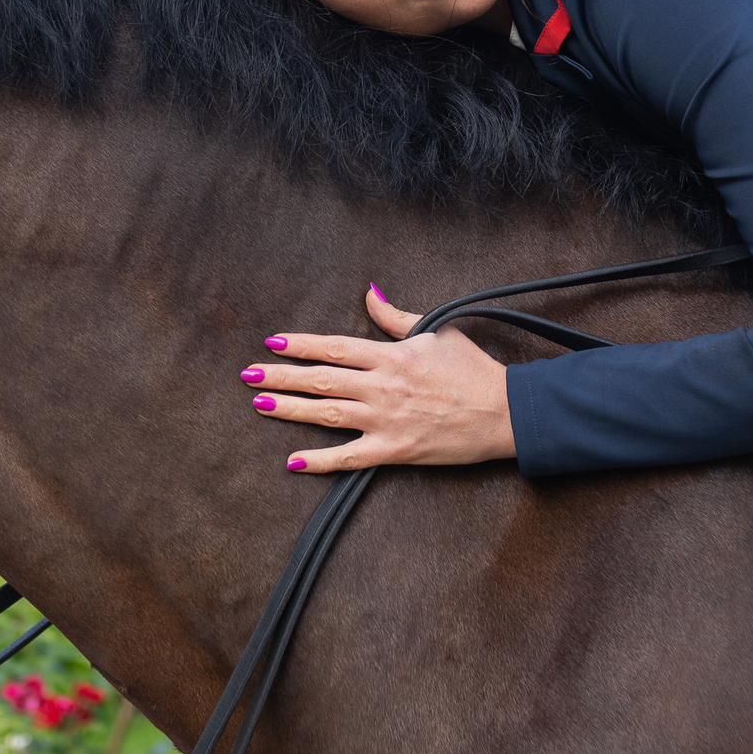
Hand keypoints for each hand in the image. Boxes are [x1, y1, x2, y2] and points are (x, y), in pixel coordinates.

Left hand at [243, 285, 514, 473]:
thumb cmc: (473, 370)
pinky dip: (320, 460)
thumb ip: (396, 317)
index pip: (334, 346)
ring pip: (327, 414)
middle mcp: (382, 386)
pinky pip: (350, 457)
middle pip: (320, 380)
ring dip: (289, 410)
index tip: (273, 341)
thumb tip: (370, 293)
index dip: (300, 345)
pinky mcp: (396, 450)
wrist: (504, 411)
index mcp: (391, 355)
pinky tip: (293, 461)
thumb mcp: (436, 331)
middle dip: (280, 377)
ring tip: (259, 404)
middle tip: (248, 375)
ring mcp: (386, 420)